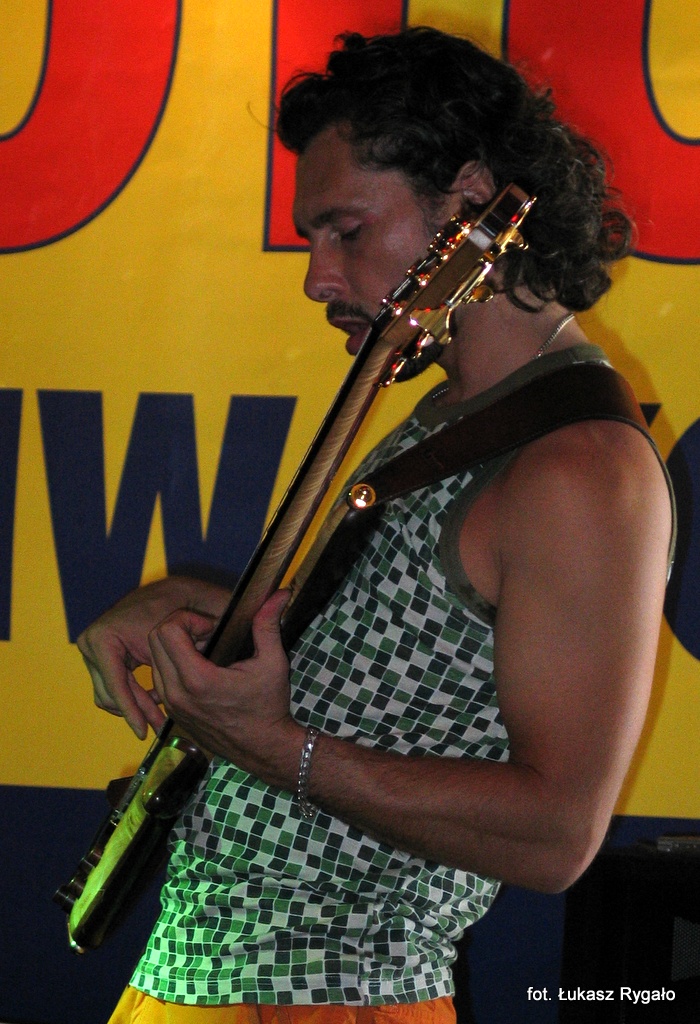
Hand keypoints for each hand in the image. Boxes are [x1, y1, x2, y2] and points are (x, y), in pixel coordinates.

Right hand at [77, 577, 230, 738]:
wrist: (175, 592)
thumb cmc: (182, 609)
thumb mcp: (185, 633)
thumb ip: (185, 654)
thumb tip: (192, 681)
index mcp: (105, 636)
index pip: (115, 685)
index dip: (131, 711)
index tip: (144, 731)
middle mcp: (93, 641)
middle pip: (111, 693)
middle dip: (136, 713)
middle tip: (158, 730)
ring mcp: (94, 648)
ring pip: (110, 693)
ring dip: (134, 708)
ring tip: (159, 722)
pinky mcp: (101, 653)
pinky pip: (112, 684)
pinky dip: (131, 696)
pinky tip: (155, 704)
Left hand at [148, 590, 303, 786]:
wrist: (264, 749)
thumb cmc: (269, 706)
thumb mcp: (274, 663)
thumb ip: (268, 624)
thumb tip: (280, 593)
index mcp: (198, 679)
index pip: (167, 631)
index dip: (188, 619)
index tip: (212, 627)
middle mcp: (177, 694)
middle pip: (154, 640)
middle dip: (178, 628)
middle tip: (206, 634)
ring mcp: (172, 706)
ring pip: (154, 660)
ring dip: (174, 647)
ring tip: (205, 651)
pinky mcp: (172, 714)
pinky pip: (160, 678)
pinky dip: (173, 666)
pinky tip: (201, 669)